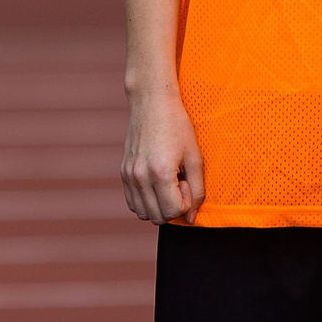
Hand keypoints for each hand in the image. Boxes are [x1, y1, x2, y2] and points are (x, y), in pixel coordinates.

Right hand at [121, 89, 204, 223]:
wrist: (152, 102)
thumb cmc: (177, 126)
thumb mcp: (195, 156)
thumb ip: (197, 190)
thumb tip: (191, 219)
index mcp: (160, 171)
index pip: (173, 211)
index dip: (186, 202)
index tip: (186, 182)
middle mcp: (140, 176)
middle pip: (158, 217)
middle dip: (172, 207)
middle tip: (178, 183)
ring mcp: (129, 174)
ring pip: (143, 214)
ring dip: (158, 207)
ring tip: (166, 185)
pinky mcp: (123, 171)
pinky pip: (132, 203)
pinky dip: (145, 202)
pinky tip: (156, 185)